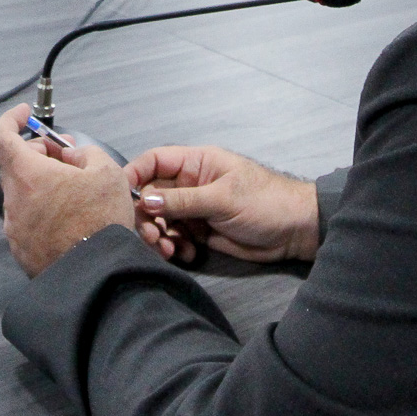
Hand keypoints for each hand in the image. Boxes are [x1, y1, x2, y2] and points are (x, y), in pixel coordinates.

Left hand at [0, 104, 139, 276]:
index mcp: (27, 175)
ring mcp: (14, 228)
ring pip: (22, 194)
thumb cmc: (101, 220)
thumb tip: (71, 156)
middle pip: (15, 166)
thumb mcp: (107, 171)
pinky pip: (28, 220)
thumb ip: (85, 154)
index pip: (1, 137)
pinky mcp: (21, 251)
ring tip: (73, 190)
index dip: (10, 120)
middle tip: (65, 156)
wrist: (97, 274)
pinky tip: (69, 218)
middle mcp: (13, 200)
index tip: (25, 114)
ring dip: (41, 184)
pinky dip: (42, 210)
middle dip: (37, 153)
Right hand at [126, 145, 319, 264]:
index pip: (154, 161)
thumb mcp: (223, 198)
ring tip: (170, 251)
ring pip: (160, 220)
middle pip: (150, 195)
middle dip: (146, 217)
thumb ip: (183, 200)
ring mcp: (193, 209)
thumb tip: (145, 201)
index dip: (134, 175)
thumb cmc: (264, 202)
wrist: (295, 232)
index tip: (120, 197)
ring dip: (159, 236)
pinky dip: (175, 247)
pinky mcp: (199, 231)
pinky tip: (186, 254)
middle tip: (153, 237)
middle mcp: (189, 184)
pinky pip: (175, 238)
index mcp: (195, 164)